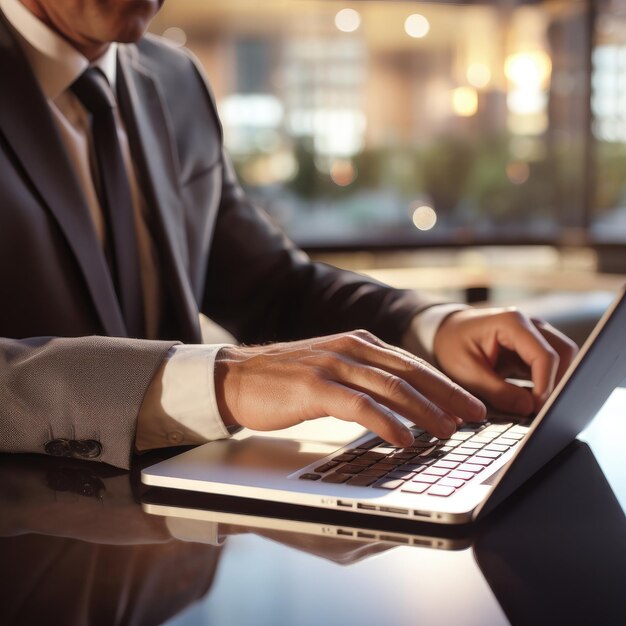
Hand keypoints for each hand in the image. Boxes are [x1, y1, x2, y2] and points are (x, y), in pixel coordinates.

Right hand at [214, 330, 485, 446]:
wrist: (236, 377)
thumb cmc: (285, 379)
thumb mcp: (332, 369)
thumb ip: (364, 377)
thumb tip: (400, 401)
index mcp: (358, 342)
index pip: (412, 364)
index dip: (445, 385)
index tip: (470, 404)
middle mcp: (350, 348)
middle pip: (410, 373)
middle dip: (448, 396)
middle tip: (476, 417)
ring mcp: (332, 365)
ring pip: (391, 387)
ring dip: (425, 411)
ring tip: (449, 432)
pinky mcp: (314, 386)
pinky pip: (360, 405)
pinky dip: (387, 423)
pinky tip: (405, 439)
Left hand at [433, 308, 577, 414]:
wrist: (445, 333)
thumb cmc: (452, 347)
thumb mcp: (466, 373)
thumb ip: (498, 392)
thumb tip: (530, 408)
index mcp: (511, 323)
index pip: (544, 355)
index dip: (547, 384)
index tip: (540, 408)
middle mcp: (528, 325)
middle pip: (564, 353)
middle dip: (558, 383)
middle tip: (543, 410)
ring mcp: (533, 335)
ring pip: (562, 359)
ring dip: (554, 383)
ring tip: (537, 407)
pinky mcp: (532, 348)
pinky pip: (550, 366)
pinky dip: (546, 384)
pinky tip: (532, 400)